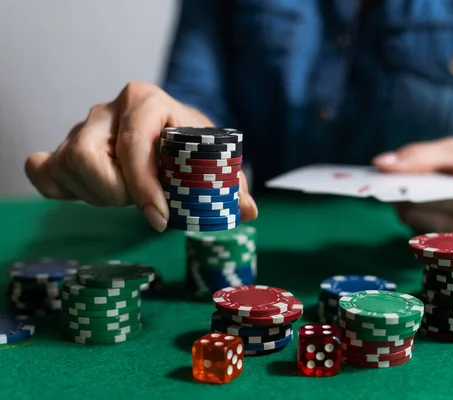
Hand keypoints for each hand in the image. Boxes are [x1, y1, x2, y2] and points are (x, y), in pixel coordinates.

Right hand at [25, 81, 257, 231]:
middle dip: (117, 193)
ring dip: (96, 196)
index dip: (143, 187)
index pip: (133, 144)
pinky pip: (43, 171)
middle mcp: (109, 108)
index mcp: (147, 100)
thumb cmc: (191, 144)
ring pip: (67, 167)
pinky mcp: (64, 146)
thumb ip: (230, 183)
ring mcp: (82, 126)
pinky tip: (88, 193)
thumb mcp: (214, 157)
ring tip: (125, 194)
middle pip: (87, 158)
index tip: (160, 218)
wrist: (169, 128)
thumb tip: (247, 211)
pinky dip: (60, 189)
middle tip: (143, 200)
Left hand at [372, 137, 452, 242]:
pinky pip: (420, 236)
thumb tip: (380, 165)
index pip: (422, 192)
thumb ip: (419, 156)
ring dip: (407, 208)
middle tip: (400, 180)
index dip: (398, 180)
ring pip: (411, 226)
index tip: (379, 171)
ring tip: (421, 193)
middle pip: (411, 213)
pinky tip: (430, 209)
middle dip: (399, 194)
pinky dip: (418, 220)